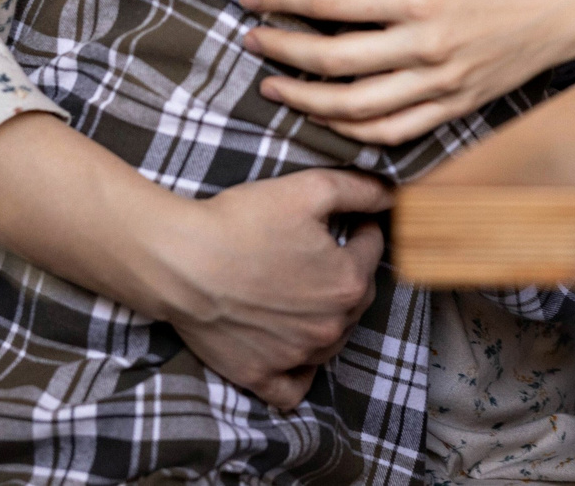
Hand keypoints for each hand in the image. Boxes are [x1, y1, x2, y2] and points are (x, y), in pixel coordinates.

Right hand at [154, 167, 391, 408]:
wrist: (182, 262)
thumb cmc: (242, 223)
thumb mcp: (308, 188)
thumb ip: (359, 189)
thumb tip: (392, 193)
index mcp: (347, 283)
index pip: (372, 250)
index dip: (362, 228)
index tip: (350, 220)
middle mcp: (329, 327)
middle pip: (356, 297)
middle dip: (347, 272)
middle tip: (322, 252)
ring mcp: (296, 356)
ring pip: (331, 339)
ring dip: (327, 316)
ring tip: (303, 291)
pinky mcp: (261, 375)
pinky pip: (294, 386)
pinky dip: (299, 371)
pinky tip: (294, 349)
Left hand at [239, 0, 574, 143]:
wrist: (572, 1)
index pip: (331, 3)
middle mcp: (428, 46)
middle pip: (333, 60)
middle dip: (282, 50)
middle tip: (251, 39)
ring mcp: (443, 84)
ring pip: (357, 108)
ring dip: (306, 99)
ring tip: (274, 84)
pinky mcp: (457, 106)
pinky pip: (394, 132)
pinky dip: (353, 131)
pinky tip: (328, 116)